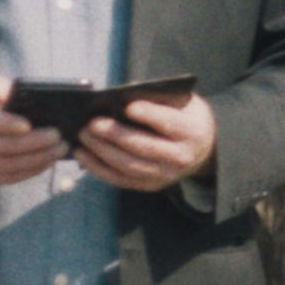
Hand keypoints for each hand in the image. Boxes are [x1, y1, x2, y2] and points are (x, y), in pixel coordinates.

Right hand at [0, 72, 64, 186]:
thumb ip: (7, 92)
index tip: (29, 124)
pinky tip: (44, 163)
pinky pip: (1, 178)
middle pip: (0, 147)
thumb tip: (39, 105)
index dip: (7, 124)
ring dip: (35, 161)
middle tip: (58, 138)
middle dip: (34, 144)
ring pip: (4, 166)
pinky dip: (26, 173)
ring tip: (58, 151)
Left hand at [76, 94, 218, 190]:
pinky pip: (121, 180)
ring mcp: (165, 175)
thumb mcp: (182, 102)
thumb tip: (120, 99)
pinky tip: (83, 155)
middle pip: (144, 147)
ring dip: (102, 152)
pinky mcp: (151, 185)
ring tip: (82, 137)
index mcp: (191, 131)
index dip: (150, 115)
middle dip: (115, 135)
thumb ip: (158, 99)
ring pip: (129, 166)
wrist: (202, 148)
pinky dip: (99, 168)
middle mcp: (180, 157)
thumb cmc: (184, 117)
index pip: (169, 123)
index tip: (129, 107)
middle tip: (91, 123)